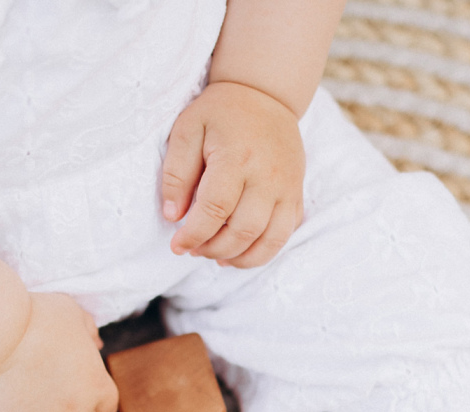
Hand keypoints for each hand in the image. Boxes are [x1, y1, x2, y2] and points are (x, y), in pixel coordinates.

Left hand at [162, 81, 304, 268]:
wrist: (266, 95)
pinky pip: (283, 237)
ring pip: (267, 241)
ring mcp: (287, 189)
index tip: (177, 246)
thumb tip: (172, 215)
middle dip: (213, 248)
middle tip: (194, 248)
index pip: (215, 209)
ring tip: (216, 255)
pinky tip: (239, 252)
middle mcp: (267, 177)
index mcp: (237, 157)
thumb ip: (176, 172)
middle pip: (242, 231)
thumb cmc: (221, 113)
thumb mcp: (188, 129)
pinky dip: (261, 253)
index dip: (194, 235)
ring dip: (238, 258)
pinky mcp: (296, 196)